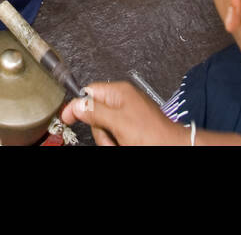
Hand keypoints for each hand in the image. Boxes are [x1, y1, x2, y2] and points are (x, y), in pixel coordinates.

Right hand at [60, 81, 187, 144]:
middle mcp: (123, 101)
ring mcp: (128, 115)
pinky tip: (125, 144)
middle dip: (100, 130)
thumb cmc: (153, 135)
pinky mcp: (132, 128)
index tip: (67, 116)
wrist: (172, 148)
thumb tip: (76, 105)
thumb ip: (95, 111)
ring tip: (121, 143)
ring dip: (108, 140)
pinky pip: (114, 134)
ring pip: (104, 128)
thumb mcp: (118, 122)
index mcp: (119, 92)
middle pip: (95, 114)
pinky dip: (116, 142)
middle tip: (111, 136)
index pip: (89, 92)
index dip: (77, 105)